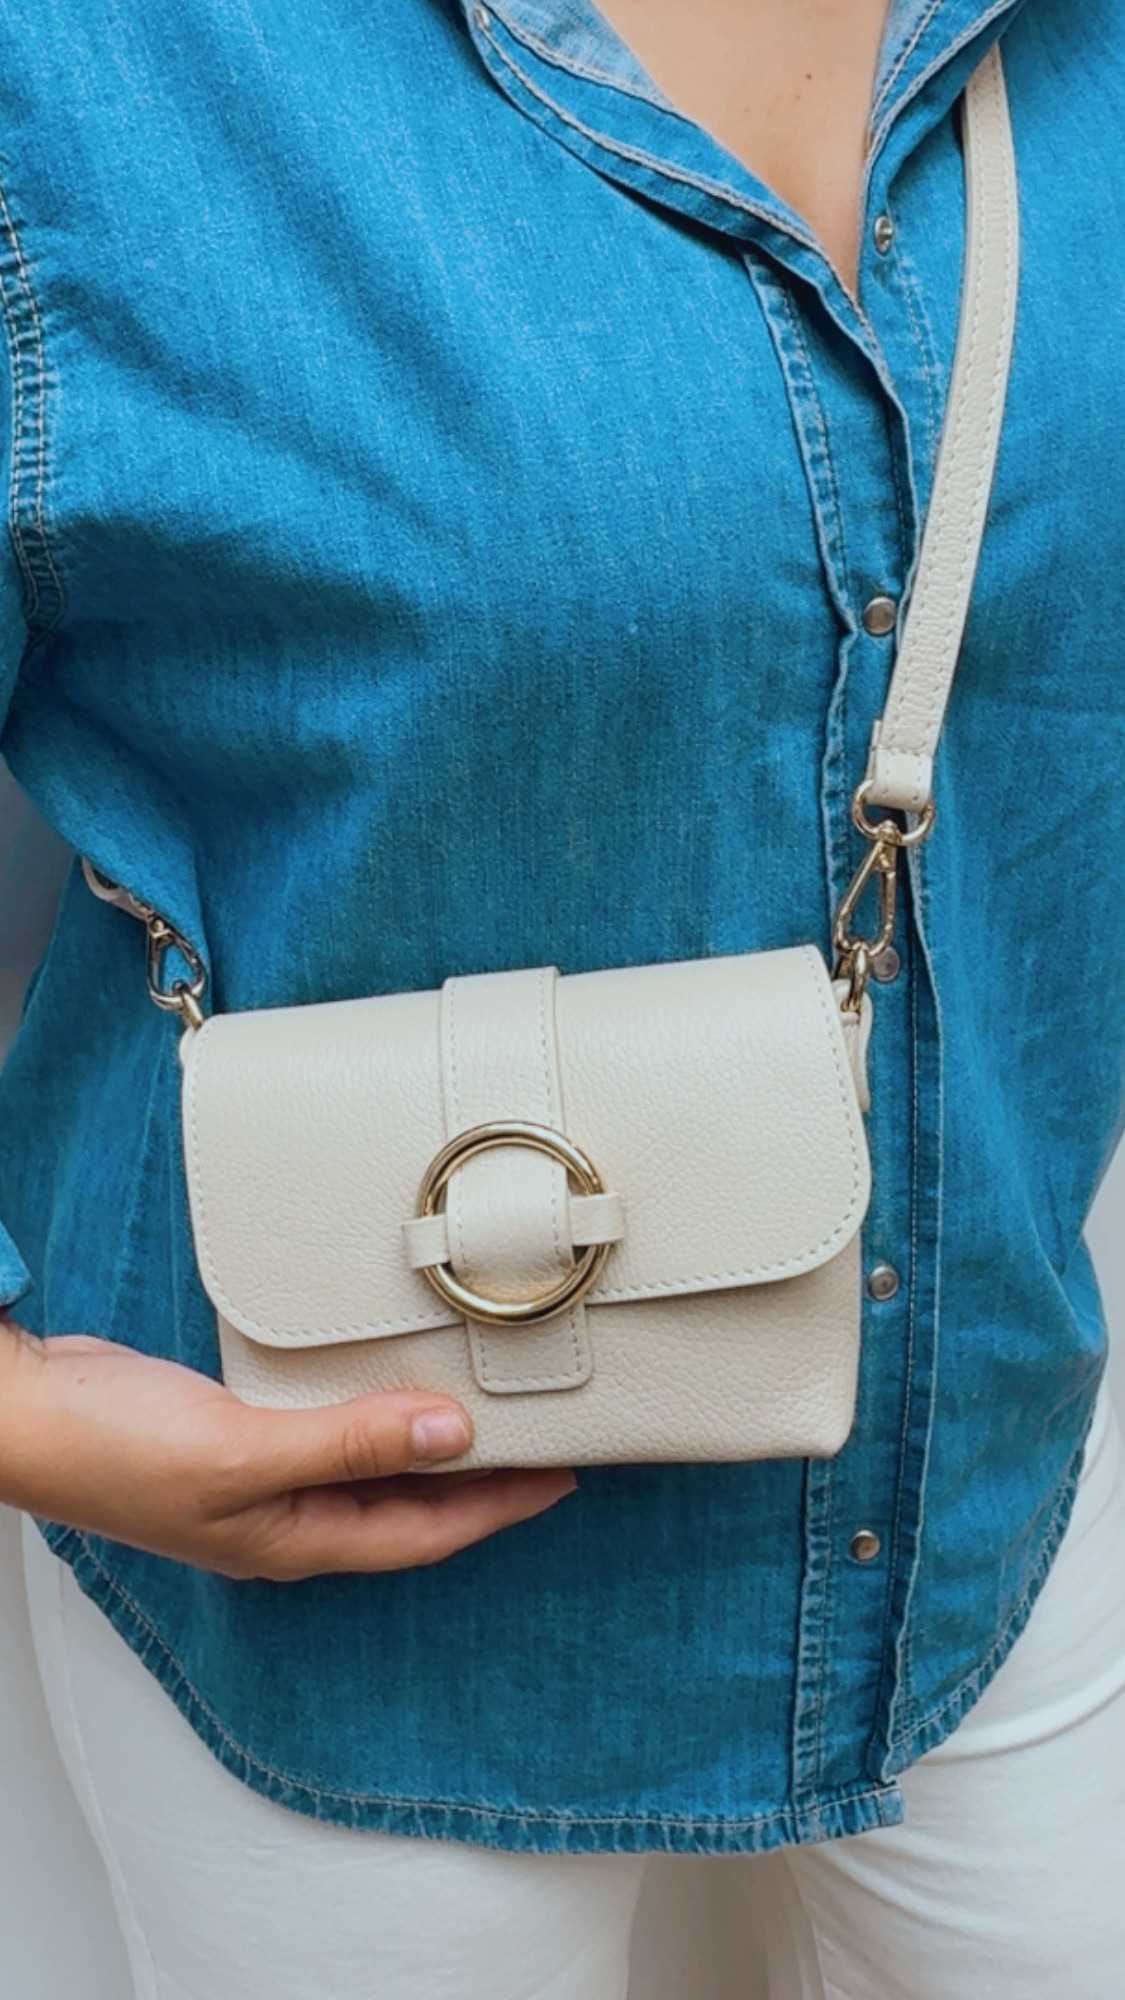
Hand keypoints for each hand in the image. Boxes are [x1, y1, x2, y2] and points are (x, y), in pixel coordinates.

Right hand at [0, 1320, 574, 1580]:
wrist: (29, 1415)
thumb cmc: (114, 1449)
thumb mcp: (245, 1451)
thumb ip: (351, 1443)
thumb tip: (453, 1438)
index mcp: (295, 1539)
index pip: (427, 1532)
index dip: (501, 1508)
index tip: (566, 1476)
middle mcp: (288, 1517)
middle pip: (409, 1506)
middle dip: (481, 1484)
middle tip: (546, 1443)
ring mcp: (263, 1479)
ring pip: (373, 1468)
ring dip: (429, 1445)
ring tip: (489, 1412)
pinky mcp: (241, 1434)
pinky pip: (333, 1430)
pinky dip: (375, 1411)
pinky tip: (389, 1383)